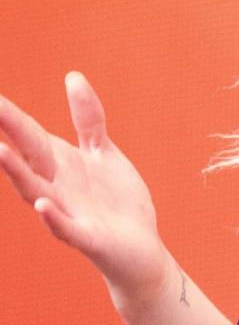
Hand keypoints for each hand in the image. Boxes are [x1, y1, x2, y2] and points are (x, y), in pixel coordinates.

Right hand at [0, 72, 172, 314]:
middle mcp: (56, 185)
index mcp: (60, 163)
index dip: (8, 114)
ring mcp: (69, 211)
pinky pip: (66, 228)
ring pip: (37, 191)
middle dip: (8, 132)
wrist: (139, 249)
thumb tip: (71, 76)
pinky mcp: (88, 237)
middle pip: (28, 154)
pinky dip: (54, 217)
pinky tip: (43, 205)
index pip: (29, 133)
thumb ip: (87, 118)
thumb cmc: (115, 200)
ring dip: (17, 173)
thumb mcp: (102, 152)